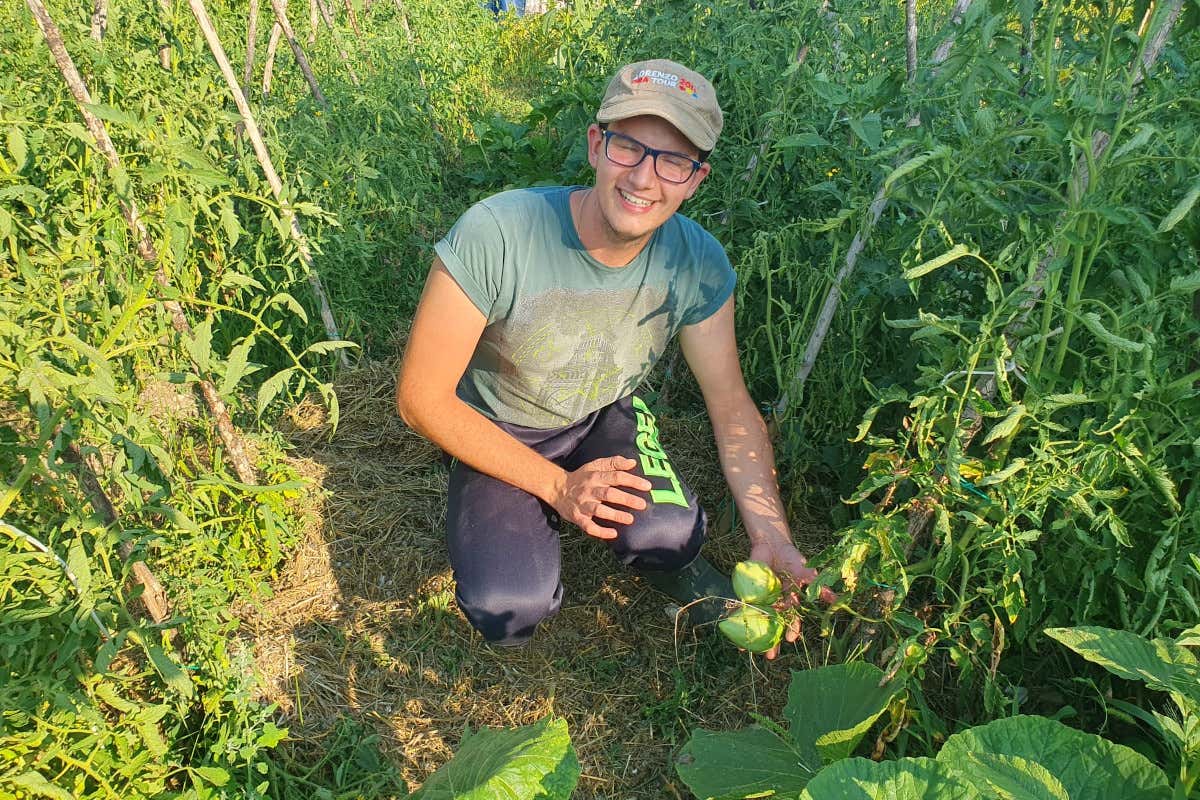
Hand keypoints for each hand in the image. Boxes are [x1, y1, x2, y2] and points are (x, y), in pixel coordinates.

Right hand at [551, 456, 651, 540]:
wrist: (556, 488)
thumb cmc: (581, 477)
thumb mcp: (594, 465)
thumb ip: (613, 462)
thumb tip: (632, 462)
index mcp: (595, 476)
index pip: (616, 476)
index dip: (632, 480)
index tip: (647, 486)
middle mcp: (590, 490)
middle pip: (609, 493)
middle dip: (626, 499)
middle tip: (642, 504)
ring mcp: (583, 505)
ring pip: (599, 510)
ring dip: (615, 515)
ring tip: (630, 519)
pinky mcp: (578, 517)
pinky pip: (588, 526)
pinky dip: (600, 531)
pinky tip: (613, 534)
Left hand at [749, 537, 837, 659]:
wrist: (773, 543)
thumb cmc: (792, 559)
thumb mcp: (807, 572)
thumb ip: (819, 586)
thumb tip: (837, 598)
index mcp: (791, 602)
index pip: (792, 620)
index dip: (792, 630)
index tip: (791, 639)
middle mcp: (776, 604)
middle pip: (774, 626)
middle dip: (773, 641)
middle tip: (770, 656)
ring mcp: (762, 600)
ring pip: (758, 621)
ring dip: (755, 635)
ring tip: (750, 649)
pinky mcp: (748, 593)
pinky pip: (742, 608)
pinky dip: (737, 618)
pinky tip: (733, 629)